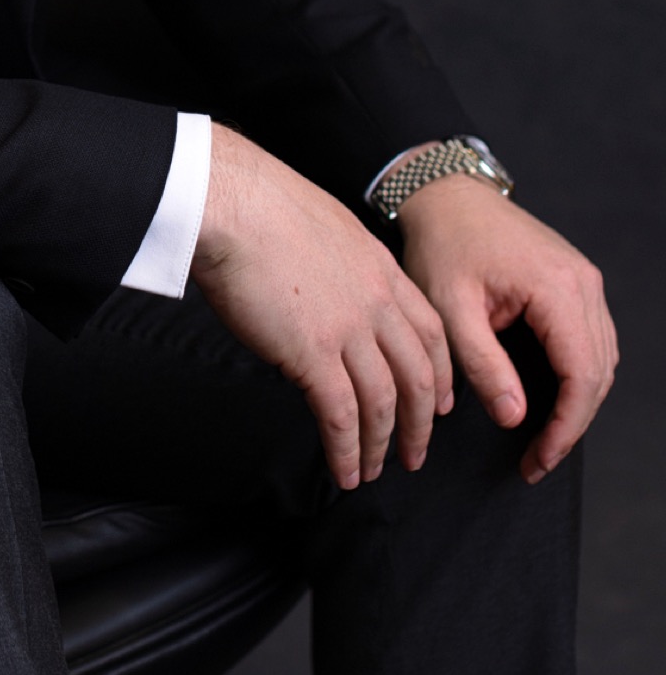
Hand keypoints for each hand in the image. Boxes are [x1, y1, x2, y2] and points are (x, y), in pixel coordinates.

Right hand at [191, 127, 453, 490]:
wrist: (234, 203)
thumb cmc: (260, 207)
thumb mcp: (325, 228)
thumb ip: (341, 266)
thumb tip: (328, 290)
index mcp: (380, 269)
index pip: (430, 331)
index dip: (439, 373)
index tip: (438, 402)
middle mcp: (376, 302)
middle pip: (417, 374)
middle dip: (421, 422)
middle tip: (414, 453)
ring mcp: (348, 329)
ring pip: (384, 402)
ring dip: (381, 444)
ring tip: (373, 471)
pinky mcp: (312, 353)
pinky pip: (341, 416)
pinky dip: (346, 450)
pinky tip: (344, 471)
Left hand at [397, 173, 617, 482]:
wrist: (447, 197)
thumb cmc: (443, 245)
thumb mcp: (450, 310)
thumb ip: (484, 365)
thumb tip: (515, 418)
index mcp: (556, 288)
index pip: (581, 375)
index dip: (566, 426)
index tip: (539, 459)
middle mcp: (583, 283)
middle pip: (599, 372)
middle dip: (572, 423)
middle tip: (537, 460)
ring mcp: (585, 279)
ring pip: (603, 358)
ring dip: (579, 402)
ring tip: (544, 438)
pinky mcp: (576, 280)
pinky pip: (592, 339)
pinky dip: (580, 374)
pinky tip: (552, 397)